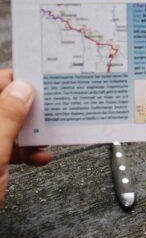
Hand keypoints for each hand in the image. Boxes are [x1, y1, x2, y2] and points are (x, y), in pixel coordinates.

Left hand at [0, 69, 51, 207]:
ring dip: (29, 133)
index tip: (42, 82)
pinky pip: (4, 147)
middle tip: (49, 112)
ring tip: (47, 138)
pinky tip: (37, 157)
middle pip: (2, 105)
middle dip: (27, 109)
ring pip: (5, 126)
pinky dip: (23, 151)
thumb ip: (7, 116)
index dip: (17, 80)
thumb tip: (22, 89)